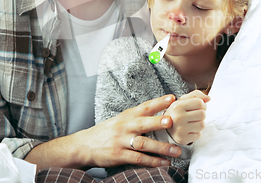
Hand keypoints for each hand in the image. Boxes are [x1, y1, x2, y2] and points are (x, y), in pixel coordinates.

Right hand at [25, 94, 181, 169]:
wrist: (84, 145)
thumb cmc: (106, 131)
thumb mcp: (120, 120)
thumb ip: (137, 117)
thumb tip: (160, 113)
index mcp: (127, 116)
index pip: (145, 106)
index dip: (158, 102)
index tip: (172, 98)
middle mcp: (125, 127)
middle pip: (143, 123)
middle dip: (158, 122)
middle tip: (172, 121)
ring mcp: (121, 141)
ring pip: (143, 144)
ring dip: (161, 148)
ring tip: (176, 151)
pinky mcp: (119, 155)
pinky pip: (138, 159)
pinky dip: (152, 162)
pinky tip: (164, 163)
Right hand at [165, 90, 209, 144]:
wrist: (164, 127)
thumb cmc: (177, 111)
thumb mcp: (183, 100)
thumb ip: (196, 95)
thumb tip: (208, 98)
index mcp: (177, 106)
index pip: (200, 103)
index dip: (201, 104)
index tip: (196, 107)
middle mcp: (178, 117)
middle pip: (203, 114)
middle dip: (201, 114)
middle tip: (193, 115)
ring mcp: (180, 130)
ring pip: (202, 125)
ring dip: (199, 123)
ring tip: (191, 122)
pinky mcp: (183, 139)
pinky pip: (199, 135)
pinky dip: (196, 132)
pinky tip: (189, 130)